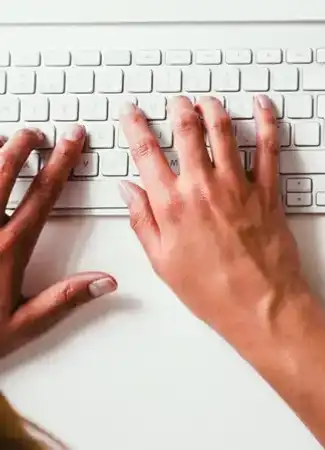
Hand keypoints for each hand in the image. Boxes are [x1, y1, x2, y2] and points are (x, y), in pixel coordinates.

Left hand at [0, 126, 116, 357]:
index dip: (62, 162)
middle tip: (35, 132)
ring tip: (3, 138)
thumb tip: (106, 282)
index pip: (43, 194)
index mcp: (8, 248)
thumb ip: (65, 299)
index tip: (72, 141)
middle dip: (23, 145)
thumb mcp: (22, 324)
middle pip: (4, 171)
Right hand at [118, 96, 308, 338]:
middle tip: (176, 101)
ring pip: (224, 131)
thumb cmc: (213, 290)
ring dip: (214, 109)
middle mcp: (203, 188)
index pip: (146, 151)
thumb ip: (142, 221)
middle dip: (179, 109)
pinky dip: (266, 122)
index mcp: (172, 205)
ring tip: (208, 101)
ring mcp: (238, 186)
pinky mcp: (268, 191)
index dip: (135, 125)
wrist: (261, 304)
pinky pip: (269, 148)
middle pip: (187, 131)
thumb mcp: (162, 262)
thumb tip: (128, 190)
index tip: (131, 111)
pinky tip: (262, 106)